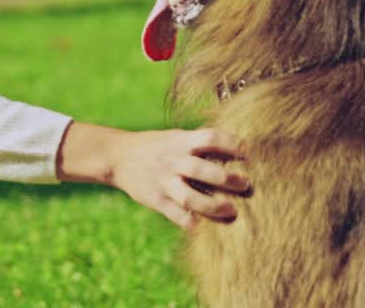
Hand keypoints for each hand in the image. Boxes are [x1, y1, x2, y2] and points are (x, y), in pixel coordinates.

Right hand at [57, 122, 249, 229]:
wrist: (117, 156)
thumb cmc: (155, 146)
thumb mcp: (175, 137)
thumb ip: (198, 143)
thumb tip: (234, 147)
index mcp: (180, 141)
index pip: (209, 138)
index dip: (231, 144)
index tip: (248, 153)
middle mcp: (172, 160)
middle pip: (202, 169)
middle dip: (227, 178)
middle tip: (246, 184)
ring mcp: (163, 181)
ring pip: (190, 197)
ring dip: (213, 205)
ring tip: (231, 210)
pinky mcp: (155, 199)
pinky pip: (175, 214)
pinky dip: (191, 222)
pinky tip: (203, 227)